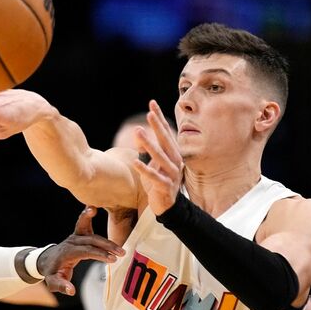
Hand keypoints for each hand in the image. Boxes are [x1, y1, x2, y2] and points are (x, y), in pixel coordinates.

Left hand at [38, 206, 123, 294]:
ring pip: (92, 233)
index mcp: (67, 252)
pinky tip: (93, 207)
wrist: (47, 260)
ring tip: (121, 247)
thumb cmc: (52, 272)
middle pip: (91, 241)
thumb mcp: (53, 282)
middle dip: (107, 246)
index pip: (85, 251)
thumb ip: (61, 285)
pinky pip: (84, 222)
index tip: (112, 259)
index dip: (99, 254)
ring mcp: (75, 236)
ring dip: (107, 240)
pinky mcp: (78, 233)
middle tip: (121, 253)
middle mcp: (71, 241)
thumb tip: (71, 291)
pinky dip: (88, 214)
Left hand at [130, 100, 183, 215]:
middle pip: (165, 141)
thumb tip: (139, 132)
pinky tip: (135, 162)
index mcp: (173, 154)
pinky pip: (153, 177)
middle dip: (157, 126)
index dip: (159, 118)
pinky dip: (144, 170)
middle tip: (149, 113)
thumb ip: (150, 149)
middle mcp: (175, 162)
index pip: (166, 132)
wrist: (168, 206)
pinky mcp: (164, 187)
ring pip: (160, 157)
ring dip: (149, 144)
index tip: (152, 103)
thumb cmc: (160, 182)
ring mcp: (171, 174)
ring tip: (138, 132)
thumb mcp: (156, 163)